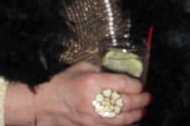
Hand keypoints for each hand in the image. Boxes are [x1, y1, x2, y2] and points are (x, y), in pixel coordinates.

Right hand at [30, 61, 149, 124]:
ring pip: (122, 119)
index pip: (123, 83)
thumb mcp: (80, 68)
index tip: (140, 85)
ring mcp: (91, 118)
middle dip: (141, 100)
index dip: (136, 85)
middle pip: (126, 102)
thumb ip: (100, 70)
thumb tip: (118, 73)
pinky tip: (130, 122)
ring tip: (143, 111)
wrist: (41, 104)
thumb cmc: (61, 84)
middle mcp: (94, 101)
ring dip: (136, 115)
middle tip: (148, 98)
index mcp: (92, 82)